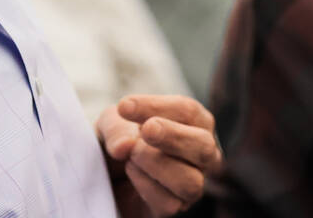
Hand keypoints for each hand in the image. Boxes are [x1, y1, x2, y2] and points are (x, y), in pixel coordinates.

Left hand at [97, 94, 221, 216]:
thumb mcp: (112, 123)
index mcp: (195, 123)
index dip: (157, 107)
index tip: (124, 107)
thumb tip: (124, 147)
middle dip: (172, 136)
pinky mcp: (176, 206)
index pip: (188, 111)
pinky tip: (131, 172)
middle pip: (203, 146)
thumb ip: (116, 128)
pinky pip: (170, 203)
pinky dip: (145, 186)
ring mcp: (193, 183)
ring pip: (190, 181)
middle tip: (146, 130)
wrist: (108, 172)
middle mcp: (202, 154)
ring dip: (156, 164)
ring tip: (131, 155)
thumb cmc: (121, 138)